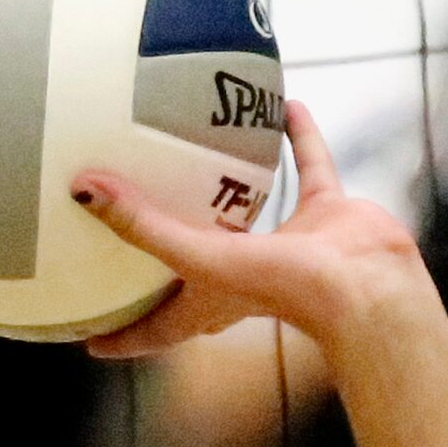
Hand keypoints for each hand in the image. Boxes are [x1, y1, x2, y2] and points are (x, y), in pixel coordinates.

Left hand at [73, 103, 429, 359]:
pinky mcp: (325, 214)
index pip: (154, 329)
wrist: (363, 283)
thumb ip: (141, 225)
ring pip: (249, 211)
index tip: (89, 341)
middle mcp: (242, 278)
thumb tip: (83, 190)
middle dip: (165, 263)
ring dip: (229, 187)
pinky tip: (287, 105)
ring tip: (203, 157)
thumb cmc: (278, 286)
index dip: (122, 336)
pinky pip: (309, 166)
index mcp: (207, 306)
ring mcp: (286, 246)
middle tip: (133, 242)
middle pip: (192, 273)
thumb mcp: (195, 256)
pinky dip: (299, 138)